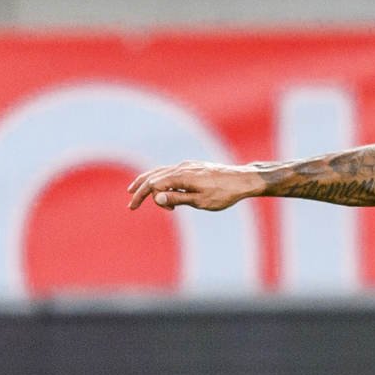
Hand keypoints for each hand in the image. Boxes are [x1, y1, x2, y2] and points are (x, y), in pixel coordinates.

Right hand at [127, 161, 262, 211]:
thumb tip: (155, 197)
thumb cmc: (224, 193)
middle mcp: (182, 168)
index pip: (153, 185)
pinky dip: (160, 178)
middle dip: (139, 190)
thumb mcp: (201, 201)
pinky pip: (171, 171)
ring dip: (147, 181)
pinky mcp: (194, 167)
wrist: (243, 179)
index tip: (147, 209)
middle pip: (153, 176)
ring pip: (161, 171)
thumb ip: (178, 198)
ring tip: (135, 190)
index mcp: (182, 176)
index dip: (144, 197)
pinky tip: (159, 185)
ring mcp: (188, 166)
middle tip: (131, 204)